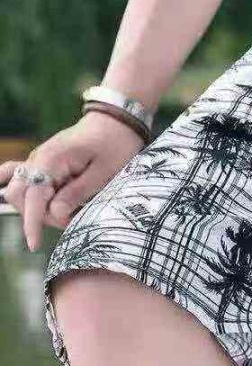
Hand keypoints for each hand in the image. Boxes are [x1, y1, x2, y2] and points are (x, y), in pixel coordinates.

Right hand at [0, 111, 145, 251]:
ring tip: (69, 210)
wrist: (117, 120)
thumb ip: (77, 193)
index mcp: (51, 160)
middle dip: (41, 216)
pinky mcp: (45, 163)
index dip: (32, 223)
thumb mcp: (104, 172)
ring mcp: (39, 161)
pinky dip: (25, 191)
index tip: (34, 244)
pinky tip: (24, 198)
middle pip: (21, 197)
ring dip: (39, 208)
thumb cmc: (116, 144)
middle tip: (72, 219)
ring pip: (22, 192)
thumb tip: (55, 214)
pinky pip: (23, 177)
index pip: (32, 197)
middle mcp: (38, 159)